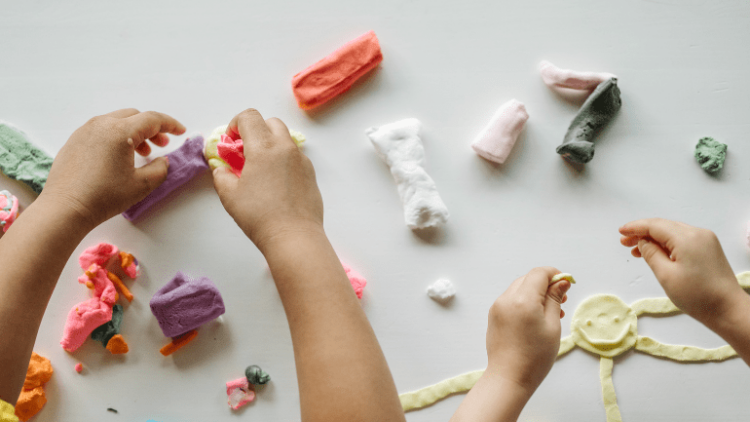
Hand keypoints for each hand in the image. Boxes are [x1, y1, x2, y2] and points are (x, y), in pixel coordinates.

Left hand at [42, 109, 184, 226]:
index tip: (181, 131)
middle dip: (152, 128)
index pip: (152, 119)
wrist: (65, 208)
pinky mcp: (74, 141)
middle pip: (134, 116)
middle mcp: (101, 124)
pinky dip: (116, 137)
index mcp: (120, 131)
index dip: (170, 124)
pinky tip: (119, 156)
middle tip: (162, 143)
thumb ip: (160, 168)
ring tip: (142, 152)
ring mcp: (85, 131)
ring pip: (117, 122)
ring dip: (134, 132)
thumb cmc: (104, 197)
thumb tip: (162, 160)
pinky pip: (101, 130)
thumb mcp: (141, 185)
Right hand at [212, 109, 323, 251]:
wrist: (293, 236)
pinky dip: (283, 159)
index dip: (235, 124)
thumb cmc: (259, 216)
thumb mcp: (229, 195)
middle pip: (270, 122)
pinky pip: (295, 157)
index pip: (249, 117)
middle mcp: (286, 148)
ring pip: (285, 139)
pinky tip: (275, 182)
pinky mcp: (310, 173)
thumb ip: (221, 175)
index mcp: (264, 147)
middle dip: (255, 131)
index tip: (230, 142)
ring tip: (259, 169)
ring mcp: (301, 160)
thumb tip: (222, 169)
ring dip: (270, 145)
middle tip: (244, 153)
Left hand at [486, 267, 569, 393]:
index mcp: (522, 300)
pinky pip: (511, 300)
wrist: (509, 377)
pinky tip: (535, 318)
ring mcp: (497, 307)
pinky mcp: (494, 316)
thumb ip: (555, 299)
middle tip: (561, 301)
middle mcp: (506, 299)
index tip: (566, 284)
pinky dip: (524, 302)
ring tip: (551, 312)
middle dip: (545, 285)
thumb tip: (561, 281)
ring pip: (519, 289)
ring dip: (535, 294)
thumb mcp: (552, 325)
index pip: (539, 273)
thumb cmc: (535, 356)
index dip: (555, 275)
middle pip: (528, 279)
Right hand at [619, 218, 742, 326]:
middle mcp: (698, 233)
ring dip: (654, 239)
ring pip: (673, 233)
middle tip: (624, 242)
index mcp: (687, 238)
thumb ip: (651, 254)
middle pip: (664, 226)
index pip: (655, 225)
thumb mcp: (666, 275)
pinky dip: (667, 244)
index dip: (635, 227)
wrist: (728, 310)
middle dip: (643, 233)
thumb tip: (643, 241)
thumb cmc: (697, 296)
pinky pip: (683, 240)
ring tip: (637, 250)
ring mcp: (706, 240)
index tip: (621, 232)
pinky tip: (656, 253)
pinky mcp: (709, 249)